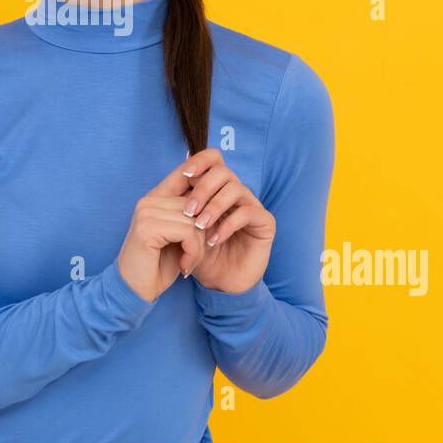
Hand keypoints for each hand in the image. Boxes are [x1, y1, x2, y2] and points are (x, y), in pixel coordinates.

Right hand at [115, 162, 215, 302]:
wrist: (135, 292)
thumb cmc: (158, 265)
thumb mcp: (178, 237)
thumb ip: (190, 216)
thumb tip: (219, 200)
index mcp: (154, 198)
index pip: (185, 175)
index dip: (205, 191)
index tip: (215, 218)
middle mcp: (148, 201)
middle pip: (197, 203)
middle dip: (204, 232)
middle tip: (196, 256)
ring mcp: (146, 213)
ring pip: (195, 220)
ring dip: (199, 247)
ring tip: (189, 263)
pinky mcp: (148, 228)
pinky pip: (188, 233)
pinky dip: (193, 253)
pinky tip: (184, 267)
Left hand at [170, 147, 275, 294]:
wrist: (218, 282)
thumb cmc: (200, 253)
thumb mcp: (185, 226)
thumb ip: (182, 201)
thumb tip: (177, 171)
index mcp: (218, 188)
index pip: (214, 159)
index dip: (200, 161)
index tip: (185, 175)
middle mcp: (237, 193)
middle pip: (224, 172)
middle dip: (204, 188)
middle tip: (189, 210)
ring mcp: (252, 206)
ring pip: (236, 189)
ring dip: (214, 206)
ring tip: (199, 226)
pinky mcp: (265, 222)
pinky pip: (248, 212)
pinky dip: (228, 224)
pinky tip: (214, 239)